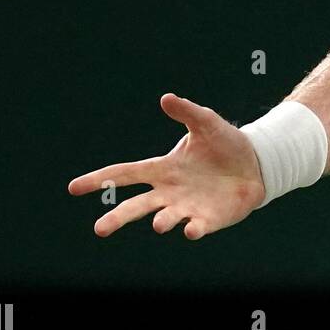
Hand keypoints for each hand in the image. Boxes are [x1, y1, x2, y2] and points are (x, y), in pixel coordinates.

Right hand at [68, 93, 265, 240]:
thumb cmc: (225, 143)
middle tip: (99, 229)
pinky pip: (197, 227)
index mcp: (162, 169)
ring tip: (158, 224)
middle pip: (137, 206)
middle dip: (118, 218)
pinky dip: (193, 229)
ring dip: (161, 221)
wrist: (256, 164)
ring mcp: (188, 207)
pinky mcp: (209, 219)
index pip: (124, 174)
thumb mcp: (206, 123)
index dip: (99, 179)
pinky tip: (190, 230)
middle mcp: (169, 192)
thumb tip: (166, 98)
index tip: (74, 188)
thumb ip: (186, 112)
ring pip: (165, 218)